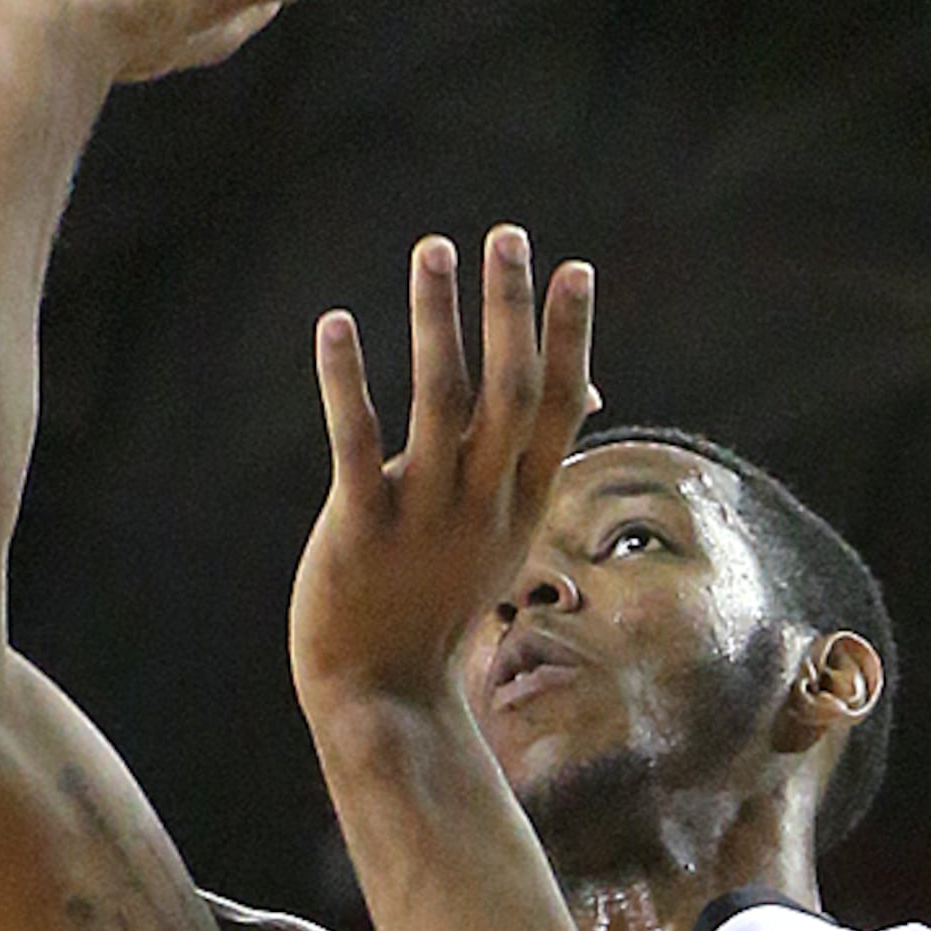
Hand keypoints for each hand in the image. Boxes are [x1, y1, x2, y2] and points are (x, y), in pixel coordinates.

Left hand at [291, 227, 596, 719]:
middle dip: (511, 311)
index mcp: (519, 504)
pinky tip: (339, 325)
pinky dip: (347, 382)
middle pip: (511, 394)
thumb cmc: (438, 605)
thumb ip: (532, 460)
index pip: (559, 410)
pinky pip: (355, 445)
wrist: (382, 694)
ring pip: (441, 405)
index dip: (569, 339)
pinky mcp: (360, 530)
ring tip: (434, 251)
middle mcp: (482, 506)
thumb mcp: (504, 536)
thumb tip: (591, 393)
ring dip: (439, 321)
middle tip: (506, 236)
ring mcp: (424, 519)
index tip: (574, 270)